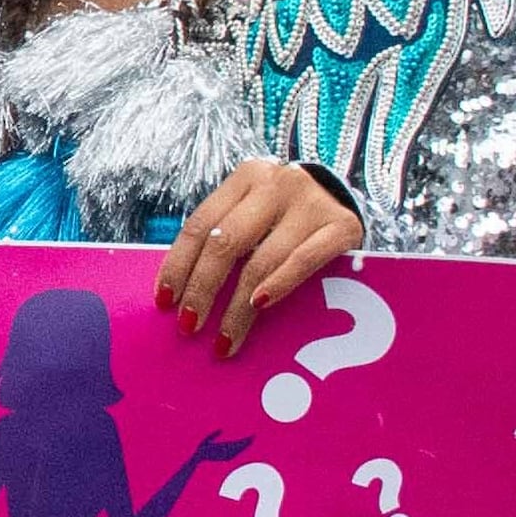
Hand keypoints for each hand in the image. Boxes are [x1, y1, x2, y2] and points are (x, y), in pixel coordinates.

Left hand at [157, 160, 362, 352]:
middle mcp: (277, 184)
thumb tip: (182, 294)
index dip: (178, 265)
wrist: (350, 199)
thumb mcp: (255, 214)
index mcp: (246, 178)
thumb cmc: (288, 217)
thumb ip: (225, 238)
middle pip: (226, 242)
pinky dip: (279, 286)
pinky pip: (304, 261)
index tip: (165, 302)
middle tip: (189, 326)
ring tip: (224, 339)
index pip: (200, 224)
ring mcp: (312, 203)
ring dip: (237, 307)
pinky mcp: (343, 225)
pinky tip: (260, 308)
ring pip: (262, 260)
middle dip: (202, 289)